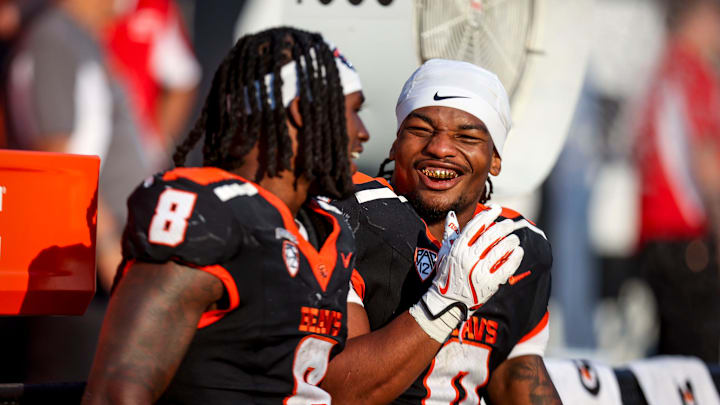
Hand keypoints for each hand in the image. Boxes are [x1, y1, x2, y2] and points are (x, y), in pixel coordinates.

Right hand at [410, 205, 524, 341]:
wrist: (447, 302)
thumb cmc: (446, 274)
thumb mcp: (445, 252)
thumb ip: (451, 233)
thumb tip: (451, 215)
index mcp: (457, 248)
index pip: (475, 226)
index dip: (487, 215)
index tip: (496, 208)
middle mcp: (468, 258)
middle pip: (490, 236)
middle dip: (503, 227)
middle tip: (510, 224)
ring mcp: (479, 271)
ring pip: (500, 250)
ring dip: (511, 241)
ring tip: (514, 239)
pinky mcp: (489, 284)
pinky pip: (506, 267)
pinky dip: (515, 258)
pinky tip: (518, 252)